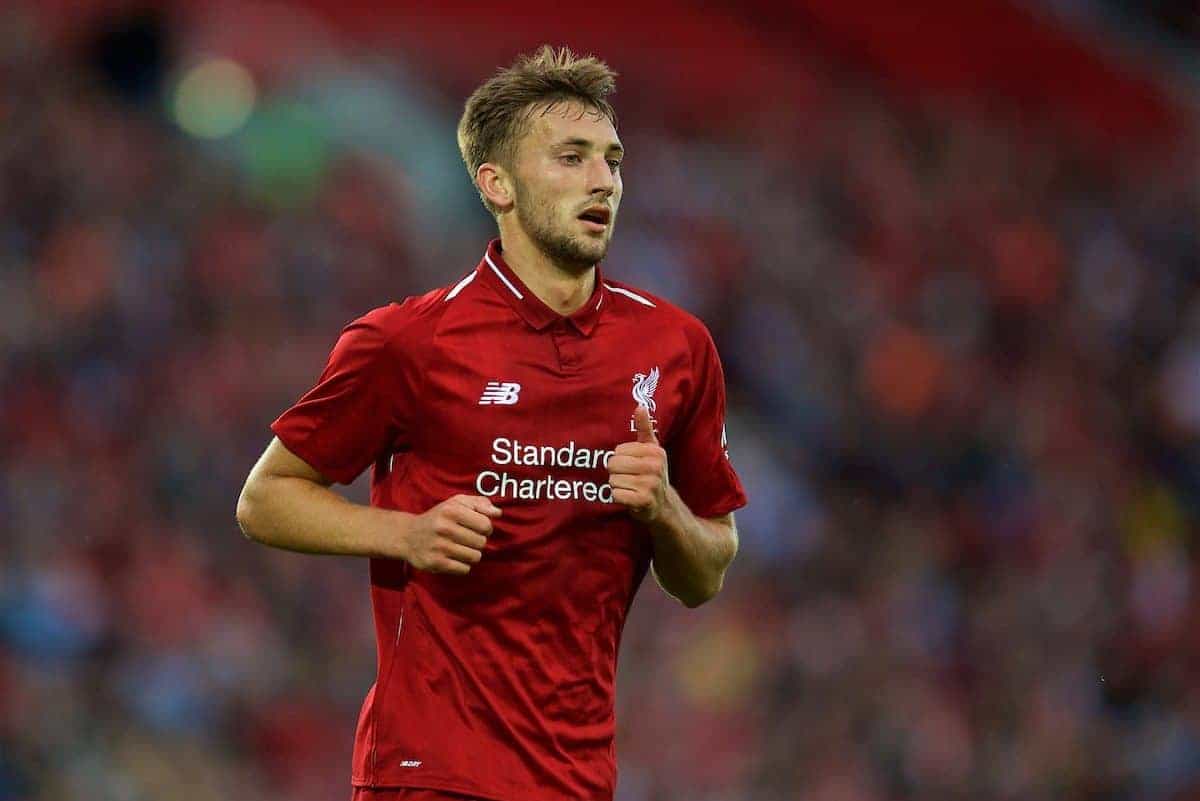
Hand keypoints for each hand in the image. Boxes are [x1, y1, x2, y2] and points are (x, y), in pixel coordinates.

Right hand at [403, 495, 500, 574]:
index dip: (486, 528)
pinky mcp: (435, 563)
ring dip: (471, 554)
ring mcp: (439, 547)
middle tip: (467, 539)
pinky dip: (462, 565)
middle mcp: (444, 528)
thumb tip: (498, 513)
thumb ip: (479, 503)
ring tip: (461, 548)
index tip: (477, 528)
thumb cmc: (439, 517)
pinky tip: (453, 557)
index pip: (485, 525)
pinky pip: (464, 569)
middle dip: (478, 541)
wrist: (408, 536)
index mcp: (451, 510)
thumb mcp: (456, 503)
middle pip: (481, 542)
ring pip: (475, 557)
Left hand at [608, 405, 668, 521]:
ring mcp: (650, 484)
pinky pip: (615, 494)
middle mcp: (655, 467)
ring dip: (618, 486)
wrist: (664, 505)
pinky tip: (629, 498)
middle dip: (616, 473)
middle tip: (629, 478)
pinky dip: (618, 497)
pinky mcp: (643, 501)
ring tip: (630, 487)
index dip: (620, 459)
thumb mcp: (651, 449)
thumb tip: (640, 405)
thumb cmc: (652, 473)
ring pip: (613, 480)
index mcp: (655, 451)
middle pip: (613, 464)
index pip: (618, 451)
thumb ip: (644, 427)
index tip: (632, 465)